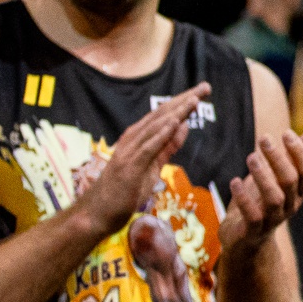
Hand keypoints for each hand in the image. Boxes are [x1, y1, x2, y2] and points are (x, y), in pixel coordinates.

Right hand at [70, 87, 210, 238]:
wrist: (96, 214)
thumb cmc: (123, 191)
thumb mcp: (152, 167)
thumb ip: (167, 147)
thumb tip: (183, 125)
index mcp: (138, 138)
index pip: (163, 115)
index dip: (183, 102)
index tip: (202, 91)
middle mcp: (132, 140)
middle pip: (161, 115)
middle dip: (184, 100)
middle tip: (205, 87)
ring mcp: (129, 152)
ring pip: (156, 127)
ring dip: (176, 112)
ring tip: (194, 99)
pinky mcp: (129, 166)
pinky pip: (148, 147)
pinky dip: (161, 134)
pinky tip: (175, 123)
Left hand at [221, 126, 302, 255]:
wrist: (245, 238)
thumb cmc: (262, 201)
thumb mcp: (278, 176)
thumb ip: (296, 155)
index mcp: (298, 191)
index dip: (300, 152)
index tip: (286, 133)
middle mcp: (290, 205)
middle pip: (290, 181)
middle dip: (278, 158)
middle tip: (264, 138)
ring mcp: (272, 219)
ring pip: (274, 198)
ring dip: (262, 176)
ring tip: (251, 157)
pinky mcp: (253, 230)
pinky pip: (253, 215)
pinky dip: (244, 198)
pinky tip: (235, 181)